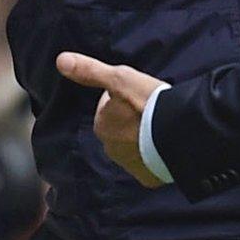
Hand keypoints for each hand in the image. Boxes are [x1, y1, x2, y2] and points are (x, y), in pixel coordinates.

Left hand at [57, 52, 166, 187]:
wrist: (179, 134)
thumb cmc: (147, 103)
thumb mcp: (119, 79)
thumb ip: (90, 70)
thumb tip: (61, 60)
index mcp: (101, 127)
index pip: (109, 109)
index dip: (123, 99)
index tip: (138, 96)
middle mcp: (111, 150)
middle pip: (120, 130)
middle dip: (131, 122)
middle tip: (151, 111)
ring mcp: (130, 166)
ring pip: (134, 148)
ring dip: (143, 139)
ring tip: (161, 127)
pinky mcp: (149, 179)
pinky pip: (150, 165)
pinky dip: (156, 156)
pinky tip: (166, 145)